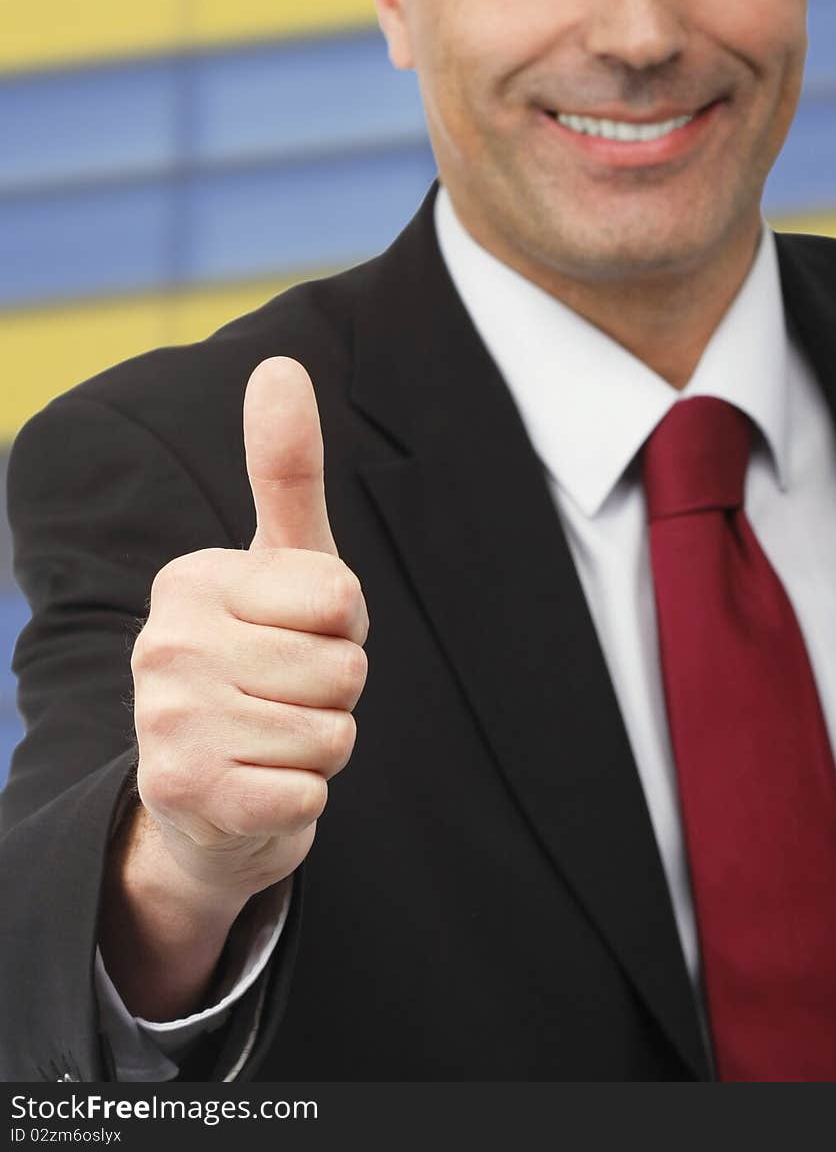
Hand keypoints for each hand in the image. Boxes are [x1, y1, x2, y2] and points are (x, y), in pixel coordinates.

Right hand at [131, 356, 367, 910]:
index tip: (298, 638)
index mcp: (192, 579)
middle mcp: (165, 642)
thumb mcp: (282, 567)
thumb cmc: (262, 662)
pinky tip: (259, 786)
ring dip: (322, 746)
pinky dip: (303, 797)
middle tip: (284, 698)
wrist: (208, 797)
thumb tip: (279, 364)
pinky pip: (311, 792)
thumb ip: (285, 471)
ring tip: (273, 739)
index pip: (342, 598)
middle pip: (344, 669)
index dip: (343, 628)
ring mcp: (168, 719)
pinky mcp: (186, 792)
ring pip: (333, 732)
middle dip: (336, 692)